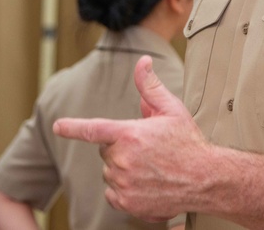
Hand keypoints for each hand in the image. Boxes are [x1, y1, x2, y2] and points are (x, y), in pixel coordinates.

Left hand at [53, 55, 209, 220]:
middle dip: (120, 147)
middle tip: (146, 149)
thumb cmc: (189, 143)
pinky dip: (123, 189)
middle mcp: (123, 160)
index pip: (93, 129)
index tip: (57, 126)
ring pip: (110, 172)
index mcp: (130, 134)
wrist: (206, 180)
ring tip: (150, 168)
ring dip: (122, 169)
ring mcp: (124, 183)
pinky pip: (112, 193)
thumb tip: (142, 62)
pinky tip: (145, 184)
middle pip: (106, 151)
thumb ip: (150, 86)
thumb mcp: (171, 109)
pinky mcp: (128, 203)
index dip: (72, 127)